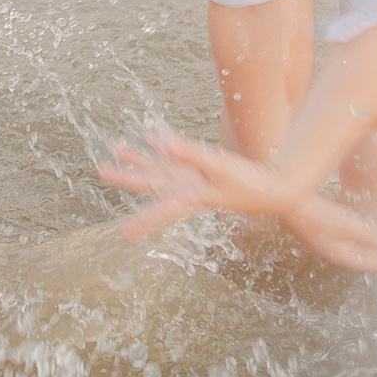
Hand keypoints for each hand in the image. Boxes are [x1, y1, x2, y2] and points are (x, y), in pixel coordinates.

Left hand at [98, 131, 293, 231]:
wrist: (275, 189)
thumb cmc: (250, 183)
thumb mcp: (221, 168)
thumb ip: (192, 155)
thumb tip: (162, 143)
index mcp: (191, 199)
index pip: (161, 211)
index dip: (143, 221)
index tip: (124, 233)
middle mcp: (187, 190)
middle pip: (150, 184)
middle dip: (126, 177)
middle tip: (102, 172)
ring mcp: (192, 179)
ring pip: (159, 170)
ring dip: (139, 161)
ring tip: (118, 152)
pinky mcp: (200, 169)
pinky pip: (175, 159)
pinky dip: (163, 151)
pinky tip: (151, 142)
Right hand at [277, 195, 376, 273]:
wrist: (284, 201)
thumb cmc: (312, 212)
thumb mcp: (343, 223)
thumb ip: (368, 233)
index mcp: (340, 253)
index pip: (373, 262)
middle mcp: (336, 251)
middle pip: (368, 259)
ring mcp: (330, 241)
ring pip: (360, 250)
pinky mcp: (326, 230)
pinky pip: (353, 239)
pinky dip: (366, 239)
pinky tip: (371, 233)